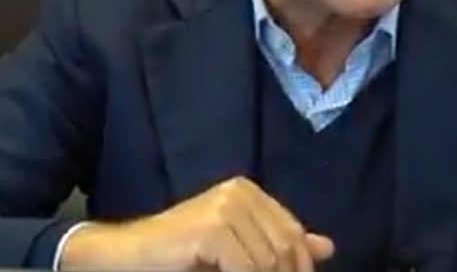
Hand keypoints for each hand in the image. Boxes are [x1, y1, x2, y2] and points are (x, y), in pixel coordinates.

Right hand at [58, 176, 334, 271]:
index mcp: (249, 192)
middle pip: (285, 248)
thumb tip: (328, 247)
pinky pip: (247, 269)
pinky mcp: (212, 227)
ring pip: (268, 262)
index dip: (299, 266)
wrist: (129, 256)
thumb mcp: (236, 249)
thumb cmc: (181, 255)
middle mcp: (240, 191)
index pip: (293, 233)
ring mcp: (225, 206)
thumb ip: (277, 245)